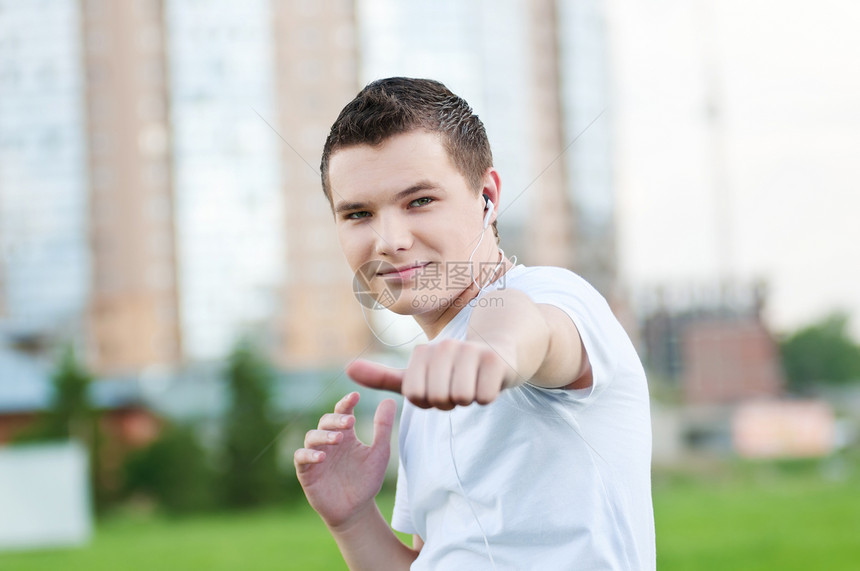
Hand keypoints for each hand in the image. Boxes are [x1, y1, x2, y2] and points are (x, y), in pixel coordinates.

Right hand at [294, 392, 395, 528]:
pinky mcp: (306, 472)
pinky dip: (308, 455)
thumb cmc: (367, 480)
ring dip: (323, 435)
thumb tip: (390, 400)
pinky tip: (322, 457)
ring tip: (338, 439)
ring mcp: (316, 455)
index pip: (342, 411)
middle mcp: (328, 441)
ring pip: (311, 436)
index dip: (346, 402)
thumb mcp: (379, 453)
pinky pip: (300, 458)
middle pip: (325, 421)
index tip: (356, 396)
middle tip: (350, 421)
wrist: (357, 510)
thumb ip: (383, 428)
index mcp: (346, 434)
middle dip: (336, 419)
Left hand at [346, 339, 517, 409]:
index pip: (416, 397)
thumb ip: (383, 377)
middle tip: (458, 387)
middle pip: (438, 399)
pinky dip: (487, 396)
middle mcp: (444, 347)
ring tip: (472, 382)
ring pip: (461, 398)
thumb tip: (347, 369)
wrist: (498, 347)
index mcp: (422, 353)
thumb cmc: (453, 367)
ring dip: (469, 399)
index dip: (429, 402)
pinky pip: (484, 397)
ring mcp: (471, 351)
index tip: (438, 387)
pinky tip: (489, 381)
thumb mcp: (418, 373)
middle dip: (449, 402)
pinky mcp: (495, 360)